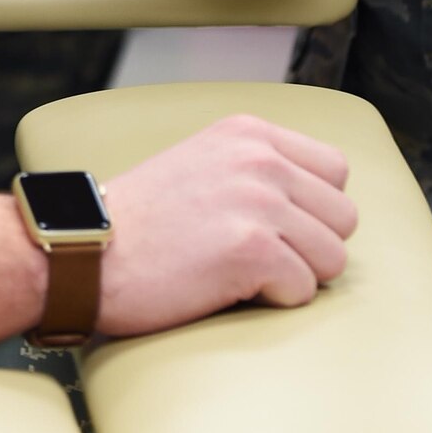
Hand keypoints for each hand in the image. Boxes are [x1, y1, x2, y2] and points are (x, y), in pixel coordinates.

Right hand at [96, 115, 355, 336]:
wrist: (87, 248)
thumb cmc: (143, 221)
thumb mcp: (203, 162)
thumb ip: (257, 167)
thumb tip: (318, 199)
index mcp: (247, 131)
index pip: (336, 169)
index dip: (312, 206)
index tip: (275, 223)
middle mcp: (259, 157)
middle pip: (343, 217)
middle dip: (309, 244)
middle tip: (256, 252)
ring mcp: (258, 200)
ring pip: (333, 258)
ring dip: (295, 275)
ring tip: (242, 270)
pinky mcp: (253, 248)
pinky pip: (303, 291)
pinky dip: (271, 301)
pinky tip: (227, 286)